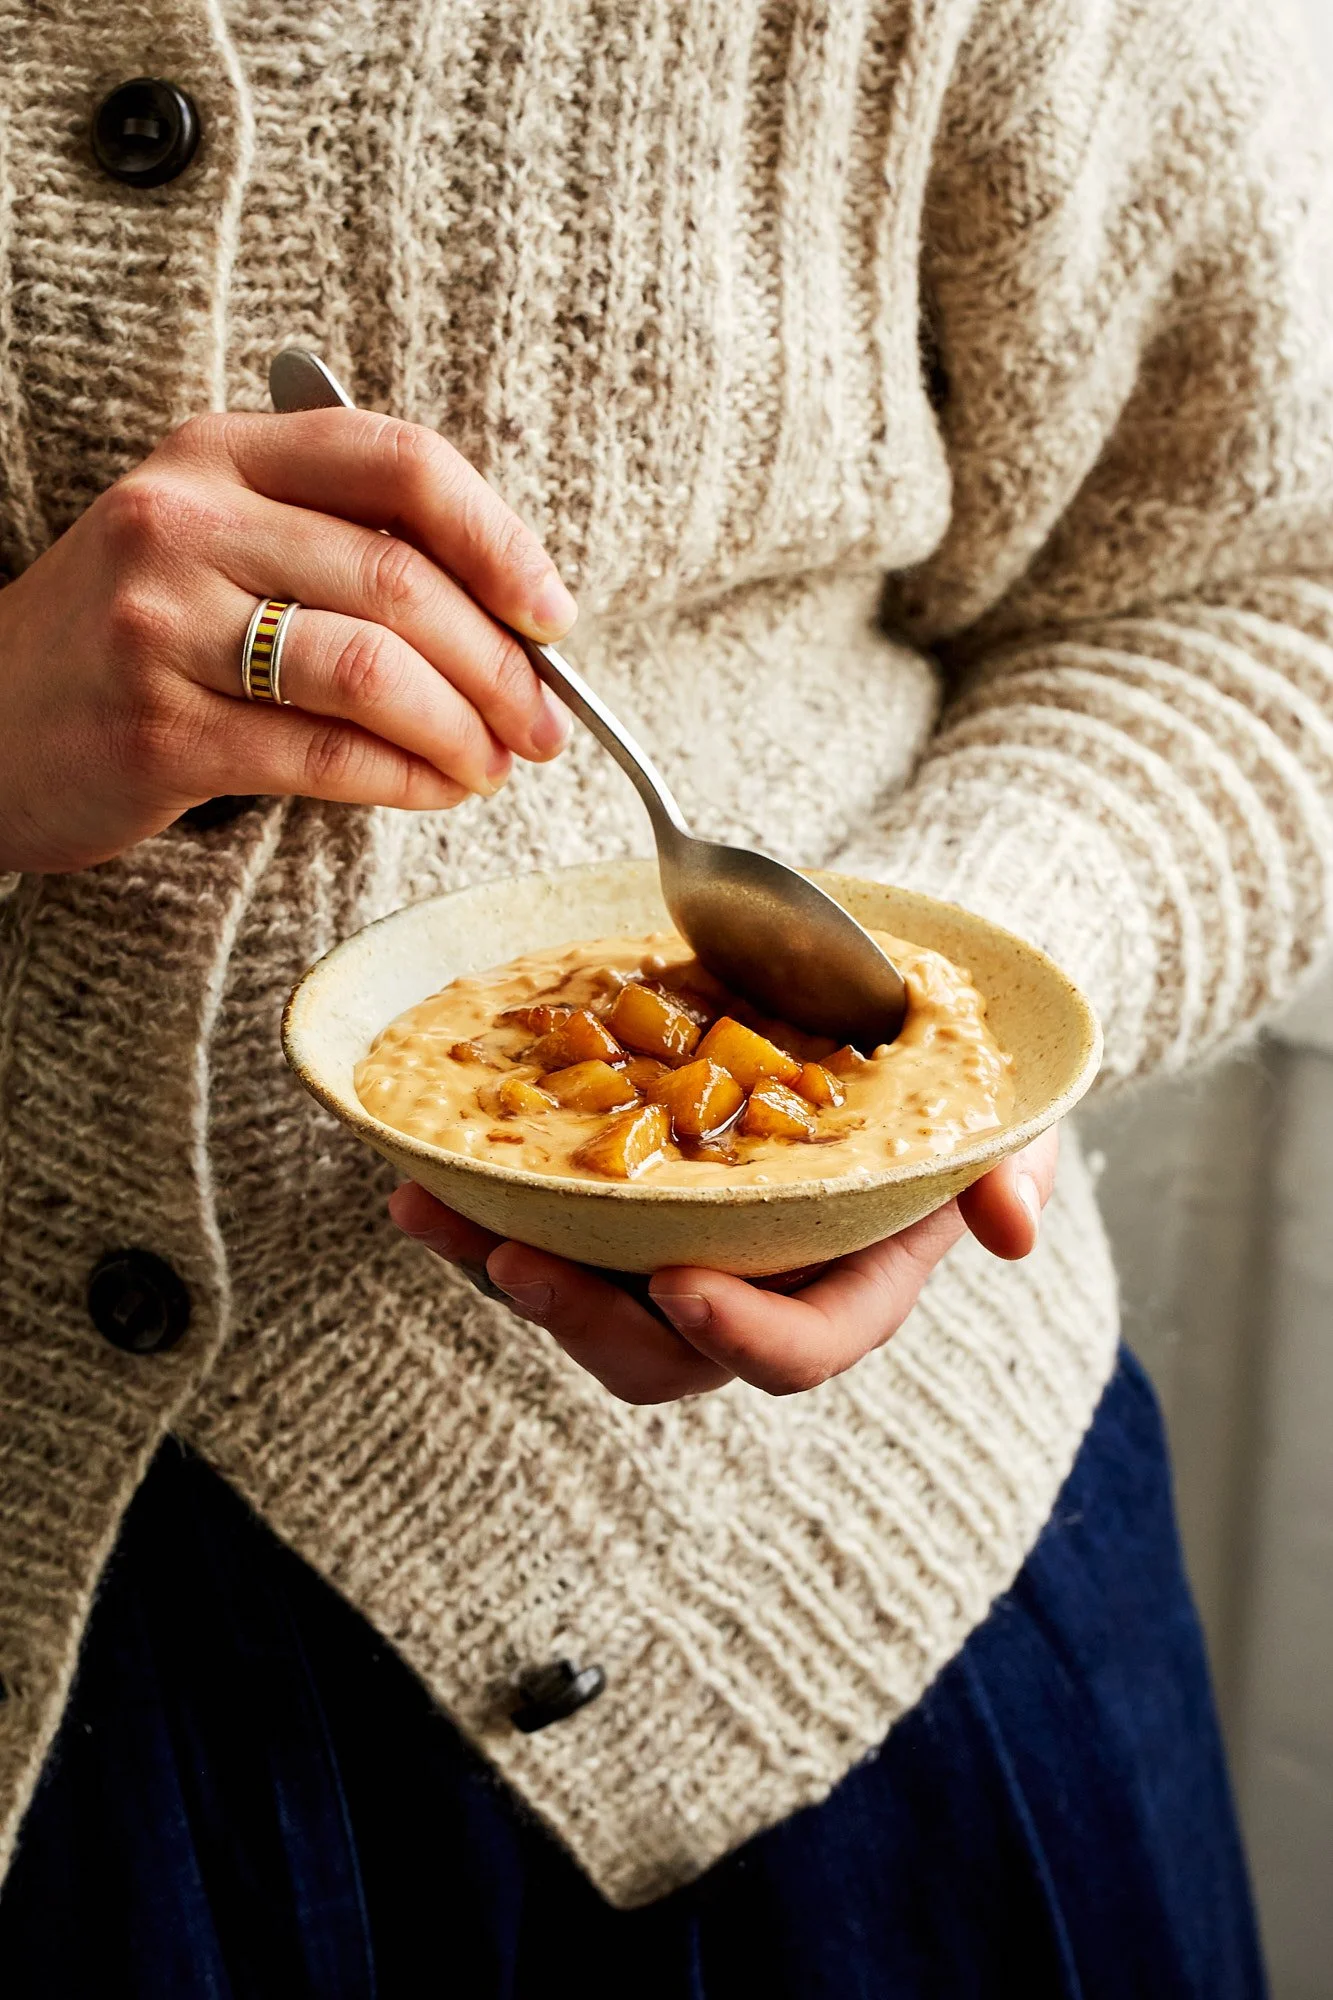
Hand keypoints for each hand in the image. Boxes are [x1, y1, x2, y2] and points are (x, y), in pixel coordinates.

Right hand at [0, 408, 576, 873]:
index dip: (499, 539)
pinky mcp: (158, 730)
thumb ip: (337, 553)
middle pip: (400, 579)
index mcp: (218, 456)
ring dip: (463, 729)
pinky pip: (325, 756)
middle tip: (546, 724)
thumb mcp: (213, 550)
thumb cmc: (133, 641)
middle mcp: (184, 521)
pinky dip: (407, 779)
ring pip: (371, 670)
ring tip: (495, 764)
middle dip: (502, 666)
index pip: (398, 461)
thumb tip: (510, 626)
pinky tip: (436, 788)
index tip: (553, 614)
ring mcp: (162, 624)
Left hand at [388, 1127, 1059, 1403]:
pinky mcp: (614, 1215)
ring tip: (429, 1211)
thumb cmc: (941, 1066)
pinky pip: (542, 1238)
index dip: (742, 1338)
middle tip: (520, 1265)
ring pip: (581, 1306)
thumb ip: (1012, 1160)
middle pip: (664, 1356)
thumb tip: (1013, 1232)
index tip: (682, 1285)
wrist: (876, 1008)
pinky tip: (416, 1177)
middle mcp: (753, 1288)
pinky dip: (478, 1216)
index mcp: (848, 1282)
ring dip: (500, 1270)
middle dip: (587, 1323)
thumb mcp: (1000, 1105)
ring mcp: (674, 1252)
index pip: (803, 1349)